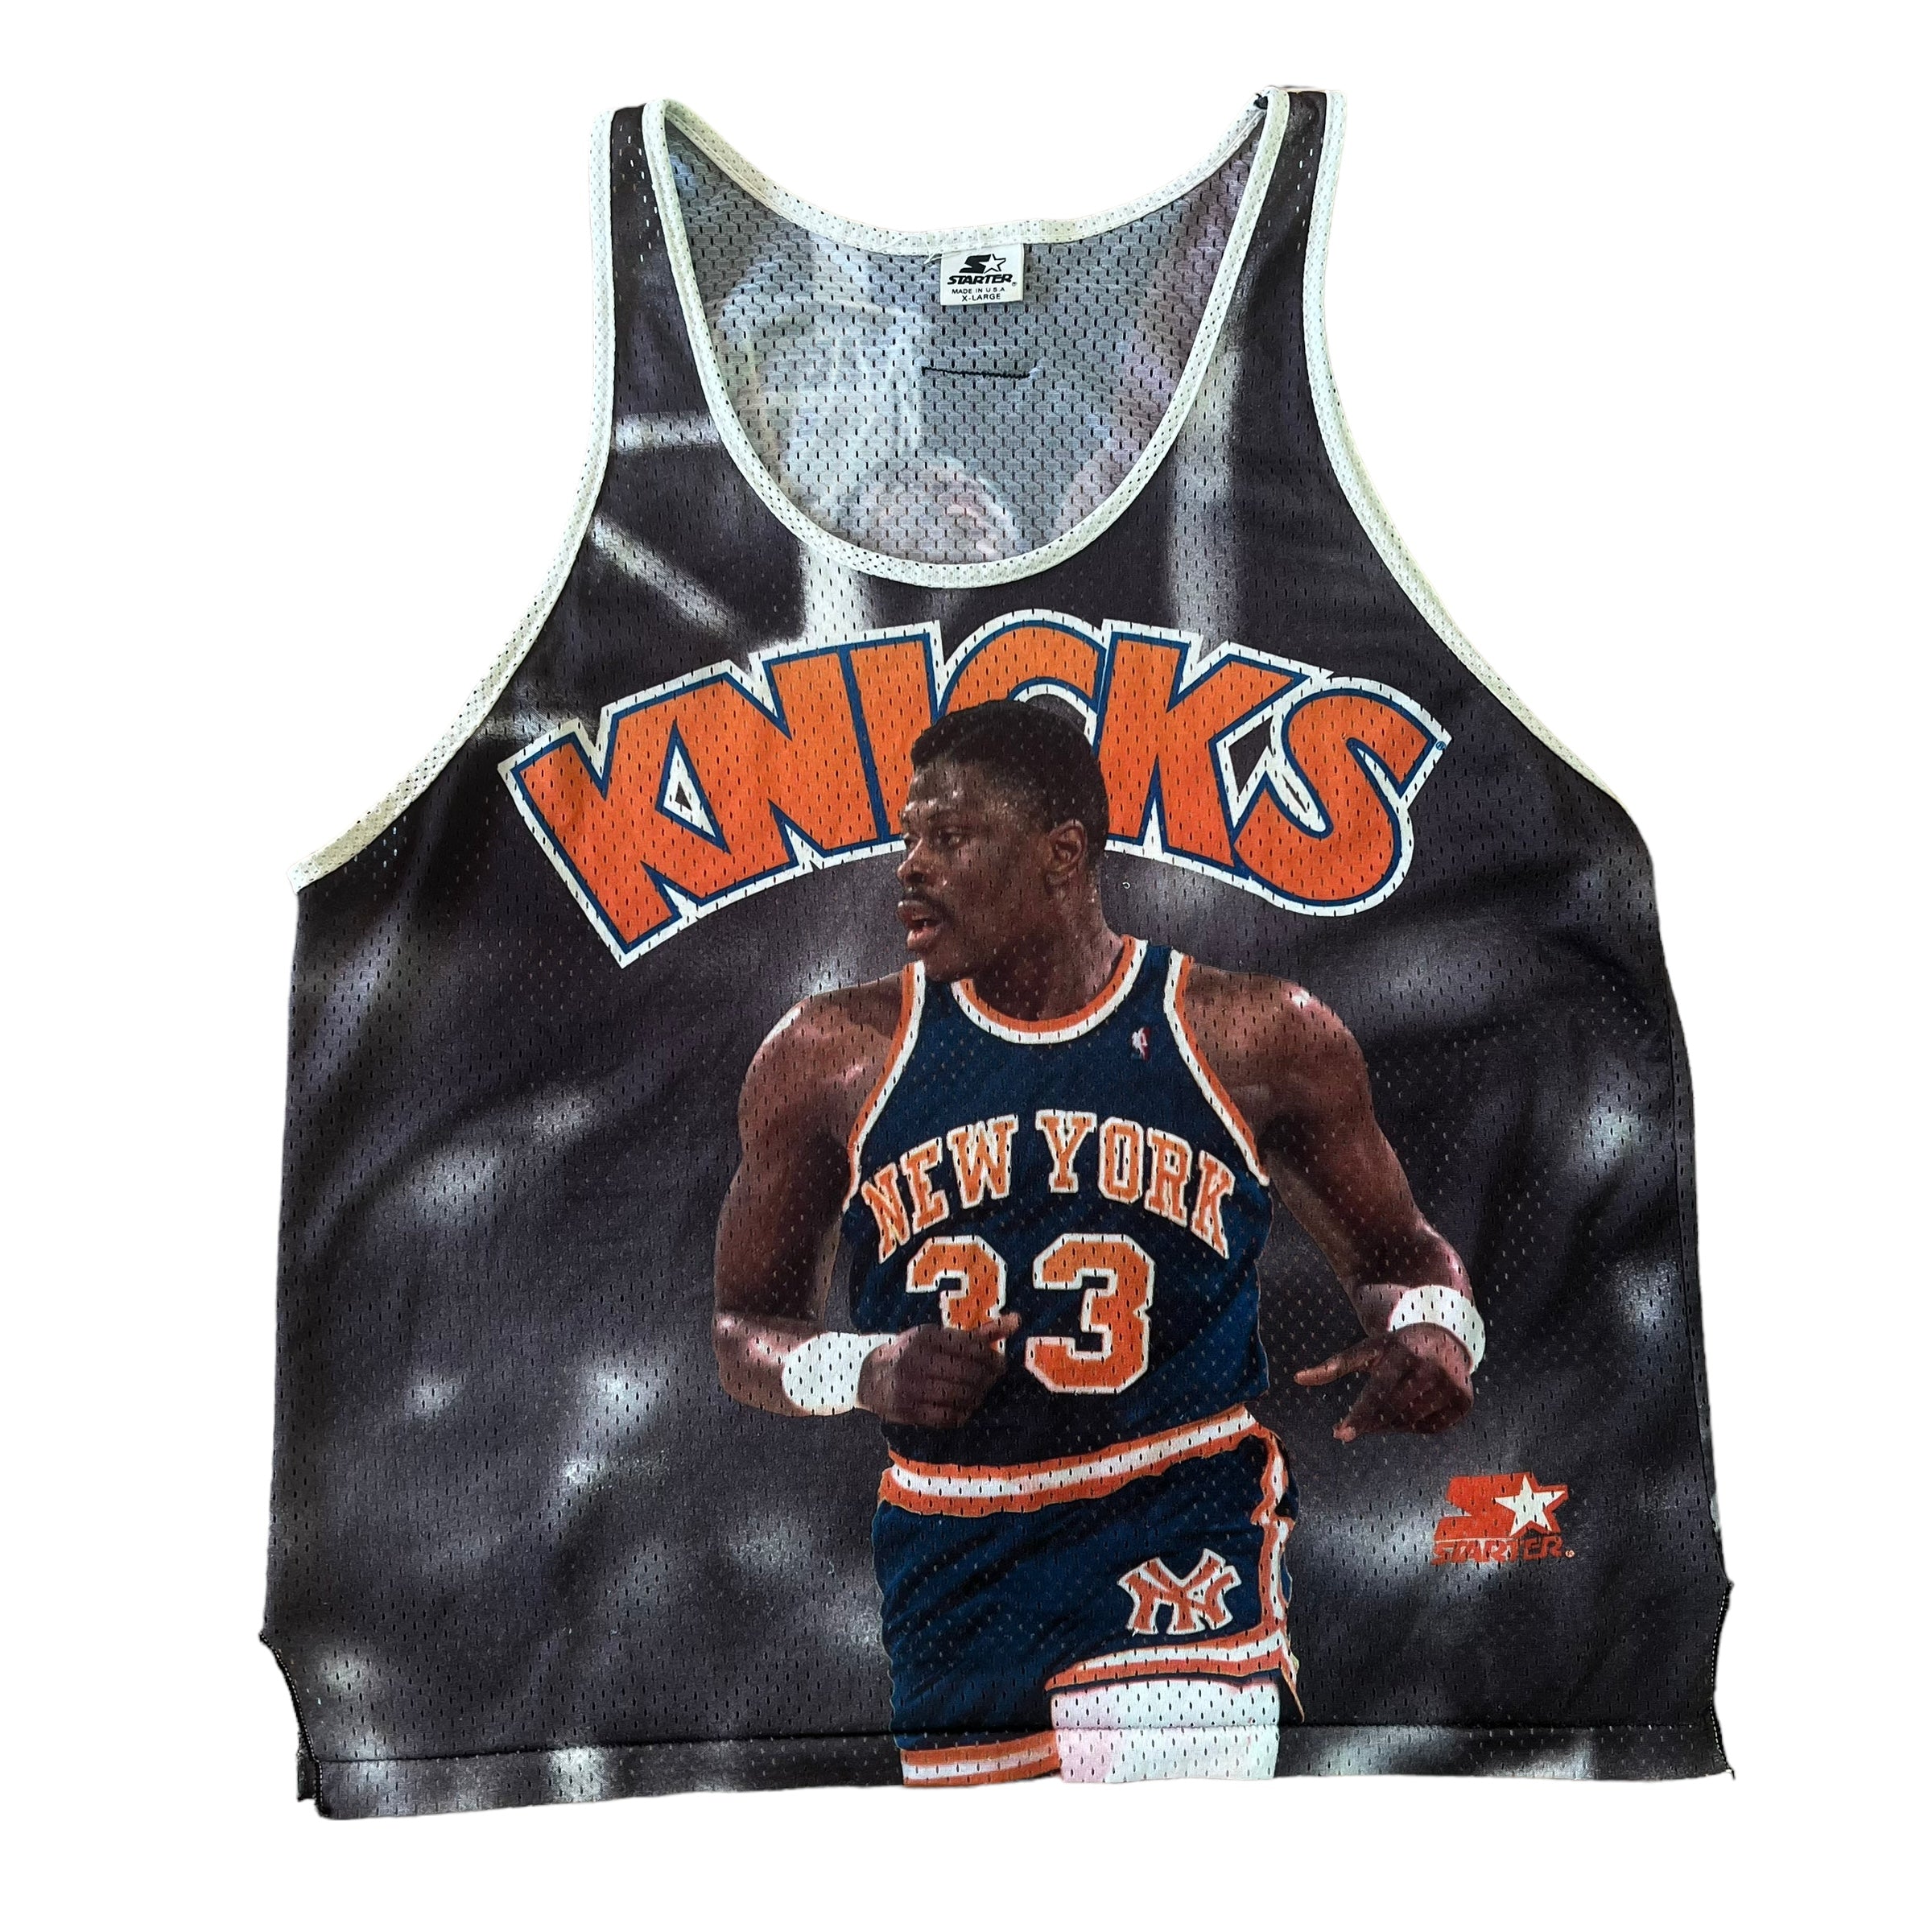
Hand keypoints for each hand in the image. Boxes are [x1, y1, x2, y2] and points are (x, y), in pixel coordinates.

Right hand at [856, 1316, 1019, 1427]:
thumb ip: (980, 1332)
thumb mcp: (941, 1337)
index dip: (993, 1359)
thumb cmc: (914, 1353)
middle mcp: (917, 1359)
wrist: (870, 1376)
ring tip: (978, 1394)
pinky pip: (947, 1417)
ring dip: (976, 1398)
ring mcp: (911, 1387)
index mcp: (927, 1336)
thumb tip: (1018, 1320)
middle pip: (969, 1374)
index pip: (973, 1348)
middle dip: (988, 1380)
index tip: (999, 1365)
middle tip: (992, 1382)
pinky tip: (963, 1408)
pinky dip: (962, 1414)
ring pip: (960, 1397)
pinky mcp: (908, 1411)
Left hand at [1293, 1322, 1473, 1440]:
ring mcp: (1451, 1385)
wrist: (1445, 1336)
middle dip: (1369, 1422)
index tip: (1340, 1435)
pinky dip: (1415, 1425)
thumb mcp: (1367, 1349)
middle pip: (1393, 1410)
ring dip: (1390, 1425)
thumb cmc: (1397, 1345)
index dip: (1359, 1414)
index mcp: (1403, 1352)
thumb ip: (1334, 1365)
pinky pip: (1432, 1428)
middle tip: (1351, 1427)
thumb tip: (1298, 1378)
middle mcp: (1431, 1368)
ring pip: (1410, 1422)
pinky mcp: (1464, 1401)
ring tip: (1381, 1414)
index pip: (1377, 1391)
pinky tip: (1410, 1409)